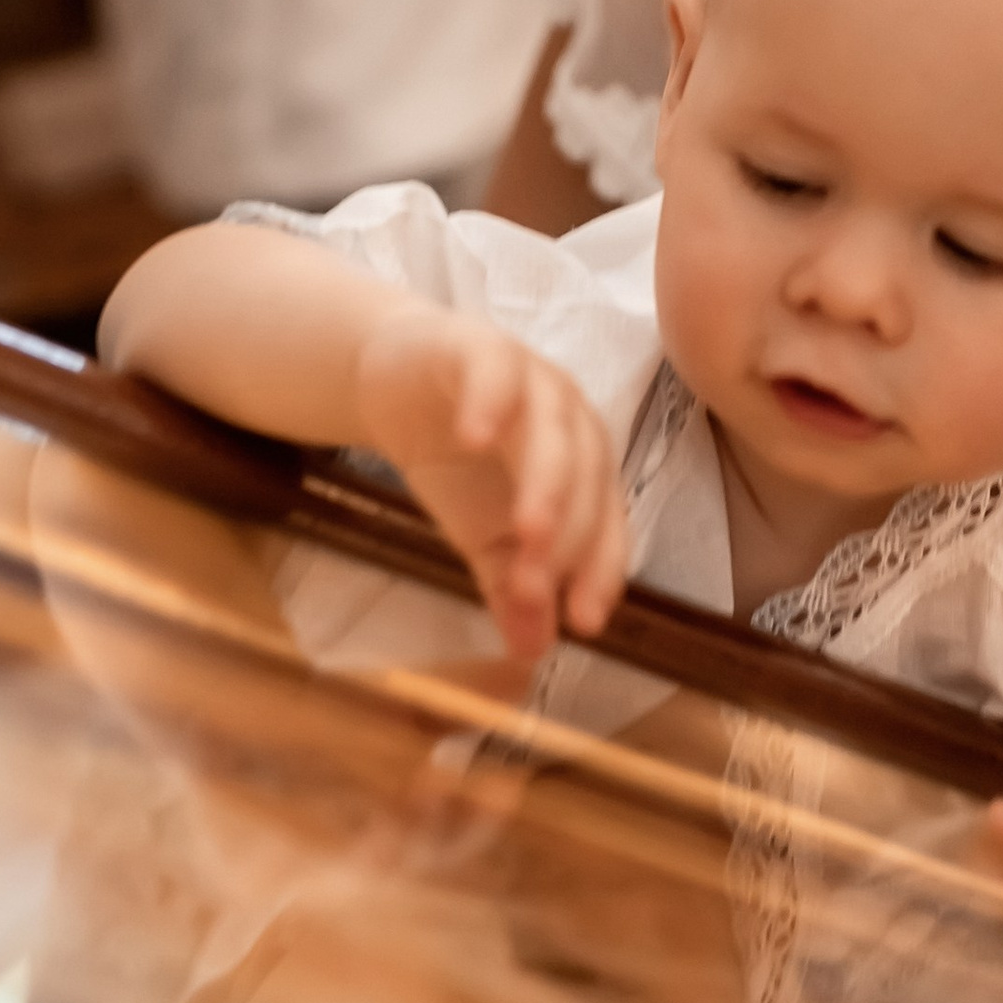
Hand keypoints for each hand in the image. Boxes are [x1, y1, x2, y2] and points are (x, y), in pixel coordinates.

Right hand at [352, 303, 626, 662]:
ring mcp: (532, 381)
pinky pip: (495, 373)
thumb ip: (509, 587)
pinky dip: (489, 403)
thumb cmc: (456, 459)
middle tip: (536, 588)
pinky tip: (472, 438)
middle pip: (586, 481)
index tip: (582, 624)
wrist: (396, 384)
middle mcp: (571, 422)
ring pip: (553, 431)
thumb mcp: (480, 534)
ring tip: (526, 530)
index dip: (598, 572)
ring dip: (544, 482)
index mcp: (584, 467)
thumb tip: (530, 653)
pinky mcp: (482, 349)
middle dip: (566, 538)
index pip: (605, 524)